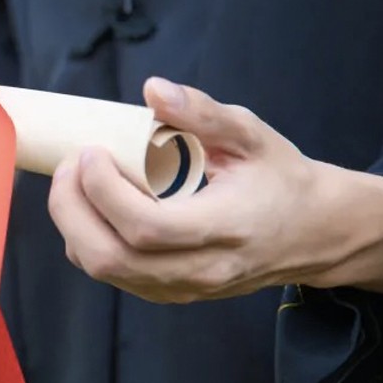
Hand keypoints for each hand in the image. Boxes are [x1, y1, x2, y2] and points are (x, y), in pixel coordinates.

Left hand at [48, 77, 382, 302]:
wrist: (312, 233)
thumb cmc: (280, 179)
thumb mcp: (252, 136)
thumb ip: (204, 112)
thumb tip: (153, 89)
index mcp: (225, 230)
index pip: (146, 227)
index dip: (104, 191)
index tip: (91, 152)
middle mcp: (201, 270)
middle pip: (110, 258)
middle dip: (72, 209)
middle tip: (70, 165)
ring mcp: (182, 289)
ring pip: (104, 270)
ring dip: (73, 224)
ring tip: (76, 179)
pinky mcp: (168, 293)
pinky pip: (112, 273)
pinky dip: (87, 239)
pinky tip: (92, 204)